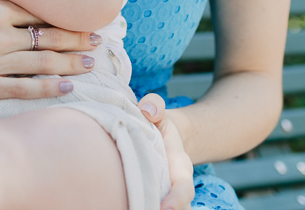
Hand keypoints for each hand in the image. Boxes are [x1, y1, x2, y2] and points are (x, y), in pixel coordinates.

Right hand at [0, 0, 99, 100]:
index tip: (85, 20)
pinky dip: (49, 88)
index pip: (41, 13)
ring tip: (90, 64)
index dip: (66, 18)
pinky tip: (66, 86)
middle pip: (49, 38)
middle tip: (98, 41)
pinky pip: (24, 88)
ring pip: (42, 63)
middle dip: (78, 40)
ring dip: (71, 64)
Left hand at [138, 94, 193, 209]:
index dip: (177, 200)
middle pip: (178, 208)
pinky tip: (120, 206)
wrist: (160, 134)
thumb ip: (154, 105)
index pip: (183, 187)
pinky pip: (145, 204)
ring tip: (128, 209)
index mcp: (180, 165)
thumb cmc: (157, 124)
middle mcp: (174, 185)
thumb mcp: (158, 111)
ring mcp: (164, 194)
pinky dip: (137, 205)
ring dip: (146, 208)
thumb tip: (148, 110)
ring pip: (160, 208)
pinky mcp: (150, 196)